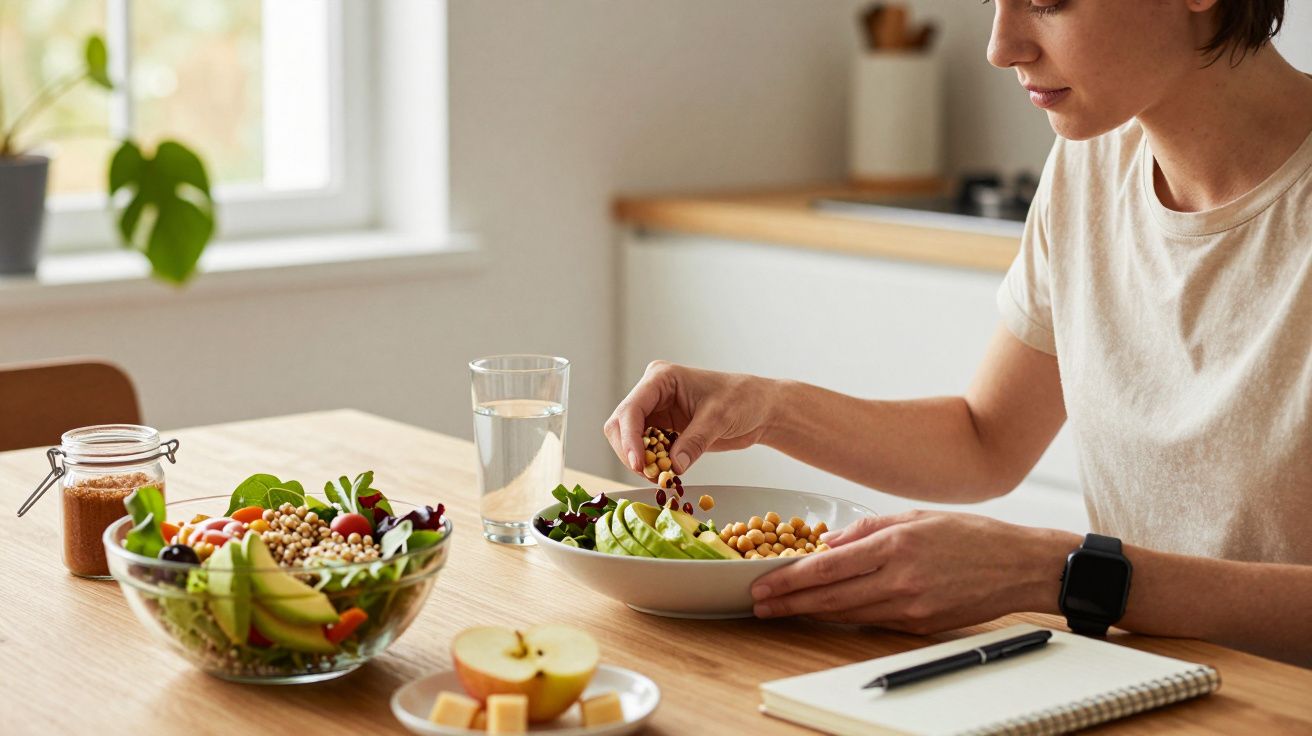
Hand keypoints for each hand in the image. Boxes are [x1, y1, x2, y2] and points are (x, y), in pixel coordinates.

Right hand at [603, 361, 775, 476]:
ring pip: (629, 440)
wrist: (760, 408)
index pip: (631, 409)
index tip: (639, 464)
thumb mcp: (719, 418)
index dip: (630, 438)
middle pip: (621, 426)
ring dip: (640, 462)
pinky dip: (652, 464)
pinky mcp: (663, 430)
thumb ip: (695, 441)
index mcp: (661, 378)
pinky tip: (666, 473)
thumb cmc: (743, 399)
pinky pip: (646, 450)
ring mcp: (656, 412)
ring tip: (662, 477)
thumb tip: (673, 467)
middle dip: (631, 453)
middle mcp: (652, 393)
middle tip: (652, 476)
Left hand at [750, 510, 1072, 632]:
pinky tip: (825, 614)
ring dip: (810, 615)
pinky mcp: (921, 626)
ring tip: (782, 612)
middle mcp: (899, 579)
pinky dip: (846, 618)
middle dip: (789, 603)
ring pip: (847, 615)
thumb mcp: (915, 515)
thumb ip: (867, 528)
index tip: (763, 585)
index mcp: (895, 545)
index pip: (827, 567)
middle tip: (759, 605)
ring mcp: (910, 607)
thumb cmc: (971, 536)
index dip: (790, 580)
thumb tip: (827, 542)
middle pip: (829, 597)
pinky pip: (872, 623)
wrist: (1019, 566)